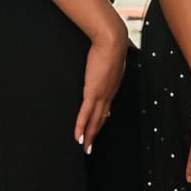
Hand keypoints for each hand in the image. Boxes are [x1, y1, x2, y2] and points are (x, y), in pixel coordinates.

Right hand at [76, 18, 127, 150]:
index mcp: (112, 86)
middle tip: (90, 146)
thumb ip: (108, 65)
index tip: (97, 126)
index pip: (106, 107)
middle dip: (95, 133)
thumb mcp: (111, 58)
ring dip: (89, 136)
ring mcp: (101, 95)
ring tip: (84, 148)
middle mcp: (109, 94)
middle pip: (101, 119)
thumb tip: (107, 63)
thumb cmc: (111, 45)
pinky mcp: (93, 93)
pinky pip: (85, 114)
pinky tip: (77, 137)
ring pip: (94, 121)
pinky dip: (81, 127)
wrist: (111, 42)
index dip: (101, 119)